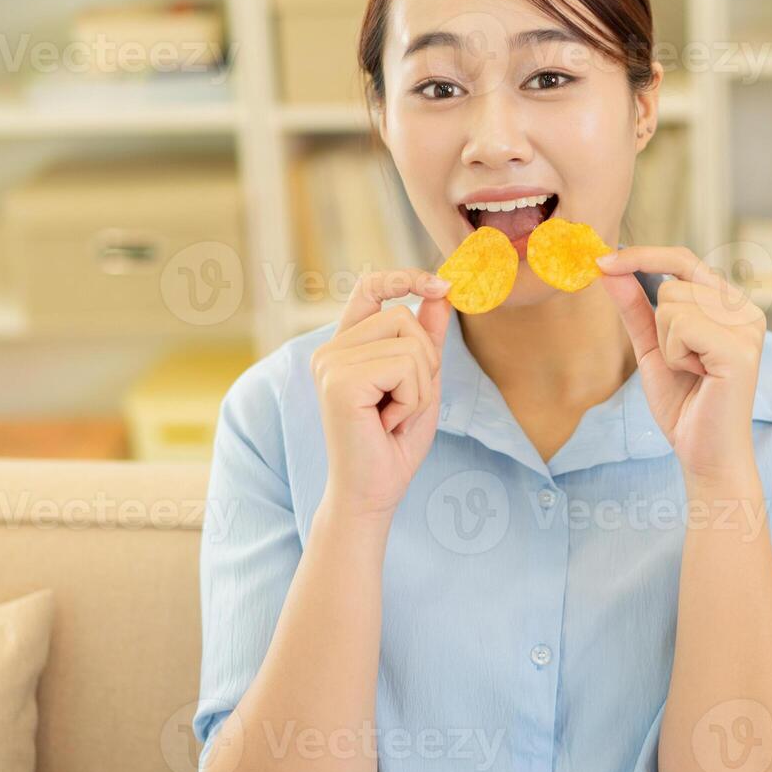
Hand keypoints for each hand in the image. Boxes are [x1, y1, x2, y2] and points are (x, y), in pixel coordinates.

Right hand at [311, 269, 452, 520]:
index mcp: (345, 346)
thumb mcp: (422, 382)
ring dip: (419, 386)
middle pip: (403, 317)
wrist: (373, 493)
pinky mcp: (338, 381)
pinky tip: (388, 422)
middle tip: (402, 404)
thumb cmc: (394, 444)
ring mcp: (330, 363)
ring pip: (408, 343)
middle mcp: (330, 350)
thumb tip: (439, 291)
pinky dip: (412, 399)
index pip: (369, 289)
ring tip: (393, 415)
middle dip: (424, 363)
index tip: (441, 284)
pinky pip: (404, 366)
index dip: (404, 278)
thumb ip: (426, 338)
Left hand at [597, 246, 766, 485]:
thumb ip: (634, 306)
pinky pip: (680, 325)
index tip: (602, 260)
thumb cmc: (684, 404)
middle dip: (659, 326)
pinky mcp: (740, 348)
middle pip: (671, 282)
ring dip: (667, 344)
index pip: (683, 259)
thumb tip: (609, 267)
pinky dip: (674, 355)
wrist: (705, 454)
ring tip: (692, 371)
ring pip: (672, 301)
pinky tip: (698, 376)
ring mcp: (748, 327)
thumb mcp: (652, 347)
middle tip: (683, 363)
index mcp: (731, 304)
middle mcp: (746, 310)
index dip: (642, 255)